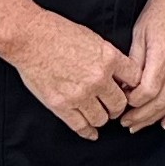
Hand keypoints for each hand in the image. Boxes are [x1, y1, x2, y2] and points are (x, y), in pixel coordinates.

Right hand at [8, 11, 140, 139]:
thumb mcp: (94, 38)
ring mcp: (80, 94)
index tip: (127, 90)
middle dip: (117, 106)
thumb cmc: (58, 32)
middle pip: (120, 103)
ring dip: (102, 118)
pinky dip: (88, 132)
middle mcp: (98, 78)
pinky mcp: (61, 105)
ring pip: (102, 118)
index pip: (135, 80)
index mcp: (109, 58)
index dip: (132, 86)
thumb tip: (119, 73)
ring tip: (99, 115)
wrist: (30, 38)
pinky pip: (80, 125)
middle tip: (113, 106)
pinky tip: (91, 133)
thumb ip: (108, 57)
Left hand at [121, 0, 164, 132]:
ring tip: (140, 125)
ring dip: (156, 117)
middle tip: (126, 124)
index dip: (133, 103)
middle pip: (162, 101)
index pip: (148, 91)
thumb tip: (126, 85)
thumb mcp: (140, 31)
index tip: (121, 105)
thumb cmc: (162, 8)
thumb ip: (134, 61)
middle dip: (142, 116)